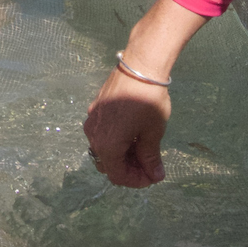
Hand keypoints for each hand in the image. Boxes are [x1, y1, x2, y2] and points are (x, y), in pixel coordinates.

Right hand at [83, 68, 171, 187]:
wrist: (140, 65)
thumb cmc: (149, 101)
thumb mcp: (152, 133)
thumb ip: (150, 157)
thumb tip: (154, 175)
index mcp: (107, 146)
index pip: (118, 176)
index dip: (136, 181)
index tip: (153, 176)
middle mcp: (94, 136)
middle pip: (108, 164)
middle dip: (129, 169)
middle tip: (150, 165)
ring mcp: (92, 121)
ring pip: (104, 149)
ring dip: (122, 155)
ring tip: (143, 149)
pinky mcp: (95, 109)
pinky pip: (102, 133)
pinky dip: (116, 140)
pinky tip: (133, 133)